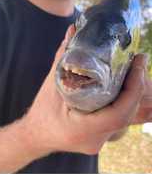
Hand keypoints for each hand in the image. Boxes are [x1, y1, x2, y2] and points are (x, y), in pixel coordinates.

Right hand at [21, 25, 148, 154]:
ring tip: (134, 71)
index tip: (138, 64)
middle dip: (136, 87)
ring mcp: (98, 143)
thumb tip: (73, 30)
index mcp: (81, 129)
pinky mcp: (101, 139)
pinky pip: (118, 121)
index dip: (133, 88)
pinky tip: (124, 87)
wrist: (35, 135)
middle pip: (126, 114)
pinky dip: (122, 102)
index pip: (118, 112)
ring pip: (125, 118)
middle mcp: (93, 140)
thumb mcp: (50, 85)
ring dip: (132, 95)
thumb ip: (63, 58)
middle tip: (138, 62)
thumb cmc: (41, 112)